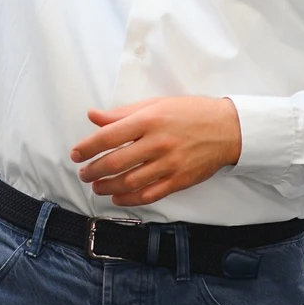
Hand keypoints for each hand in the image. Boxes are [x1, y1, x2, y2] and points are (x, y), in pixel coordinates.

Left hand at [69, 96, 241, 207]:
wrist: (227, 129)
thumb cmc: (190, 113)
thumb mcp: (156, 105)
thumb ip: (122, 113)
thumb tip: (93, 116)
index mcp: (149, 120)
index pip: (109, 136)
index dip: (87, 147)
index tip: (76, 154)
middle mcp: (158, 143)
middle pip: (116, 162)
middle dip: (93, 171)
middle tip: (84, 173)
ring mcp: (169, 164)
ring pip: (129, 182)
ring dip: (107, 187)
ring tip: (97, 186)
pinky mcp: (179, 180)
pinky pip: (149, 194)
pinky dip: (129, 199)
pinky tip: (118, 197)